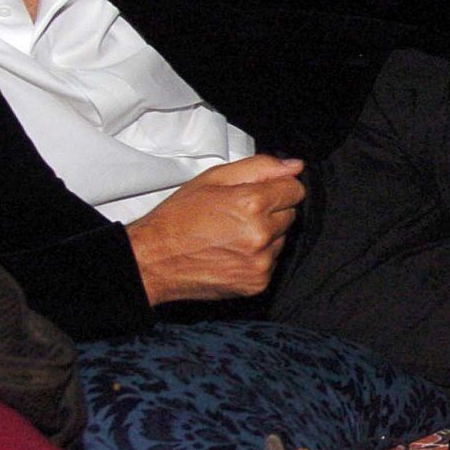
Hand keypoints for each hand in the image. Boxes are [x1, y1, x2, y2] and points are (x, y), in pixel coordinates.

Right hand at [126, 154, 305, 304]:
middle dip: (271, 212)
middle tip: (238, 214)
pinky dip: (258, 257)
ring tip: (232, 235)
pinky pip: (272, 262)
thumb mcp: (214, 179)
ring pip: (282, 240)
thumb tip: (294, 166)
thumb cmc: (179, 218)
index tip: (262, 192)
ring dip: (266, 236)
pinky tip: (232, 253)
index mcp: (251, 204)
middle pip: (290, 215)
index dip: (279, 188)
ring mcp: (261, 262)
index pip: (295, 190)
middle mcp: (260, 235)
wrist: (154, 260)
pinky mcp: (257, 283)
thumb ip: (260, 167)